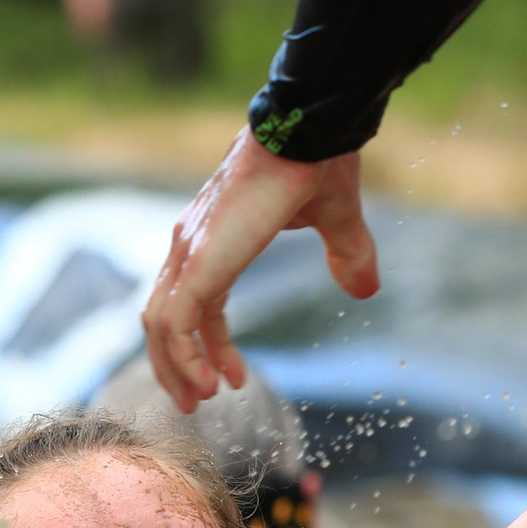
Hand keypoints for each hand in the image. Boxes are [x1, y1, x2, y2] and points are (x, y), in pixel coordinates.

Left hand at [143, 132, 376, 412]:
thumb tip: (365, 288)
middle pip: (163, 318)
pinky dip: (185, 356)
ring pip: (161, 325)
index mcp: (212, 237)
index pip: (194, 302)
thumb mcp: (336, 220)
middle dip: (176, 365)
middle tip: (197, 401)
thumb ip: (345, 254)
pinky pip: (175, 322)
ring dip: (176, 369)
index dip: (208, 344)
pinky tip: (208, 382)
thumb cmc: (320, 159)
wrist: (311, 127)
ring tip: (201, 400)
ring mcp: (188, 251)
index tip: (230, 378)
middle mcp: (189, 245)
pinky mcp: (199, 260)